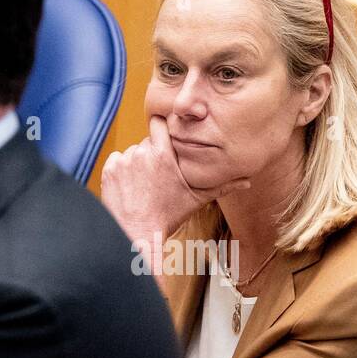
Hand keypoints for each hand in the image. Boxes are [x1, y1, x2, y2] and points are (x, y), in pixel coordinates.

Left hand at [100, 115, 248, 247]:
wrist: (138, 234)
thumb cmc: (168, 217)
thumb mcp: (197, 199)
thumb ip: (222, 185)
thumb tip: (247, 180)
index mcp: (163, 154)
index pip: (160, 123)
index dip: (163, 132)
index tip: (167, 142)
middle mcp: (141, 153)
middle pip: (148, 142)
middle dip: (153, 154)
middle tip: (159, 175)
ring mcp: (123, 161)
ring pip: (132, 153)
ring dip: (138, 164)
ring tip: (144, 185)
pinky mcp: (109, 170)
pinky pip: (116, 161)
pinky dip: (122, 172)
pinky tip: (131, 188)